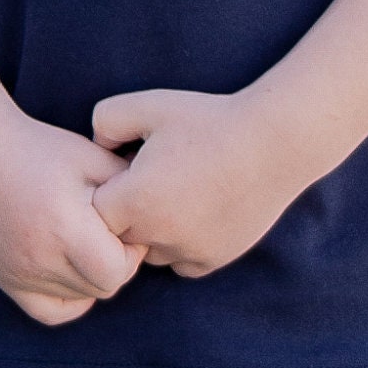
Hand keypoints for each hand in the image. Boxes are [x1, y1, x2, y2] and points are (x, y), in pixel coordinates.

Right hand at [0, 111, 145, 324]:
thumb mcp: (93, 158)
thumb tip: (160, 216)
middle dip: (116, 263)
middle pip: (102, 288)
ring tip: (88, 241)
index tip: (125, 225)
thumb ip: (131, 188)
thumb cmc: (43, 150)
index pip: (116, 271)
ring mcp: (18, 273)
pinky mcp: (5, 279)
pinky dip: (69, 298)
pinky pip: (49, 312)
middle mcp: (38, 256)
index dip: (131, 252)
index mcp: (63, 225)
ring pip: (81, 298)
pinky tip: (71, 269)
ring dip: (93, 276)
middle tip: (110, 234)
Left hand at [89, 87, 311, 278]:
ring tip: (174, 193)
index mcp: (133, 201)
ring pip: (148, 252)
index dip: (105, 187)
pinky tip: (195, 211)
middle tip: (149, 178)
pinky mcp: (212, 260)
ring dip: (151, 231)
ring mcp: (186, 252)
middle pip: (117, 237)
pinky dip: (180, 244)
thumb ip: (104, 122)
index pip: (91, 212)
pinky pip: (180, 262)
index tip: (124, 166)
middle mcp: (156, 236)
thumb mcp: (148, 105)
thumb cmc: (209, 119)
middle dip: (124, 212)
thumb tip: (95, 150)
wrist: (276, 143)